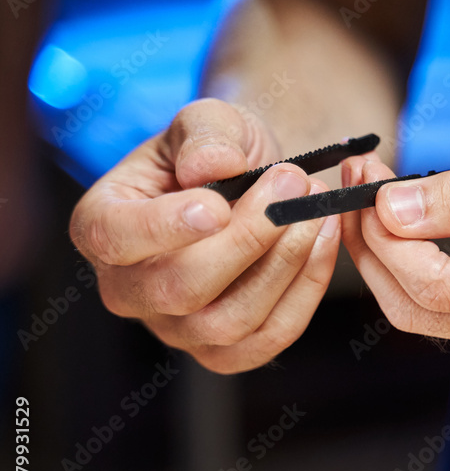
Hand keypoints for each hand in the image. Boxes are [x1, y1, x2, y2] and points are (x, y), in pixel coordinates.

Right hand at [70, 98, 342, 372]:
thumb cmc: (218, 152)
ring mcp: (177, 330)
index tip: (217, 205)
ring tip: (314, 209)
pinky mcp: (227, 349)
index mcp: (101, 227)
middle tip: (293, 185)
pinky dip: (307, 289)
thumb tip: (211, 167)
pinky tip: (325, 238)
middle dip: (247, 239)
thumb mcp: (208, 121)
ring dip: (284, 263)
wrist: (253, 184)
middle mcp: (129, 291)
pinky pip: (271, 336)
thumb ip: (206, 135)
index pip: (115, 239)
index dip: (164, 228)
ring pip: (230, 321)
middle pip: (180, 289)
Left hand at [342, 105, 449, 354]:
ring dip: (389, 256)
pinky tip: (407, 219)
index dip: (384, 239)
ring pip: (428, 312)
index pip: (434, 288)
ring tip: (373, 192)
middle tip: (357, 181)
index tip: (363, 182)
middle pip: (418, 311)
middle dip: (373, 250)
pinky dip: (418, 263)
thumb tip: (395, 208)